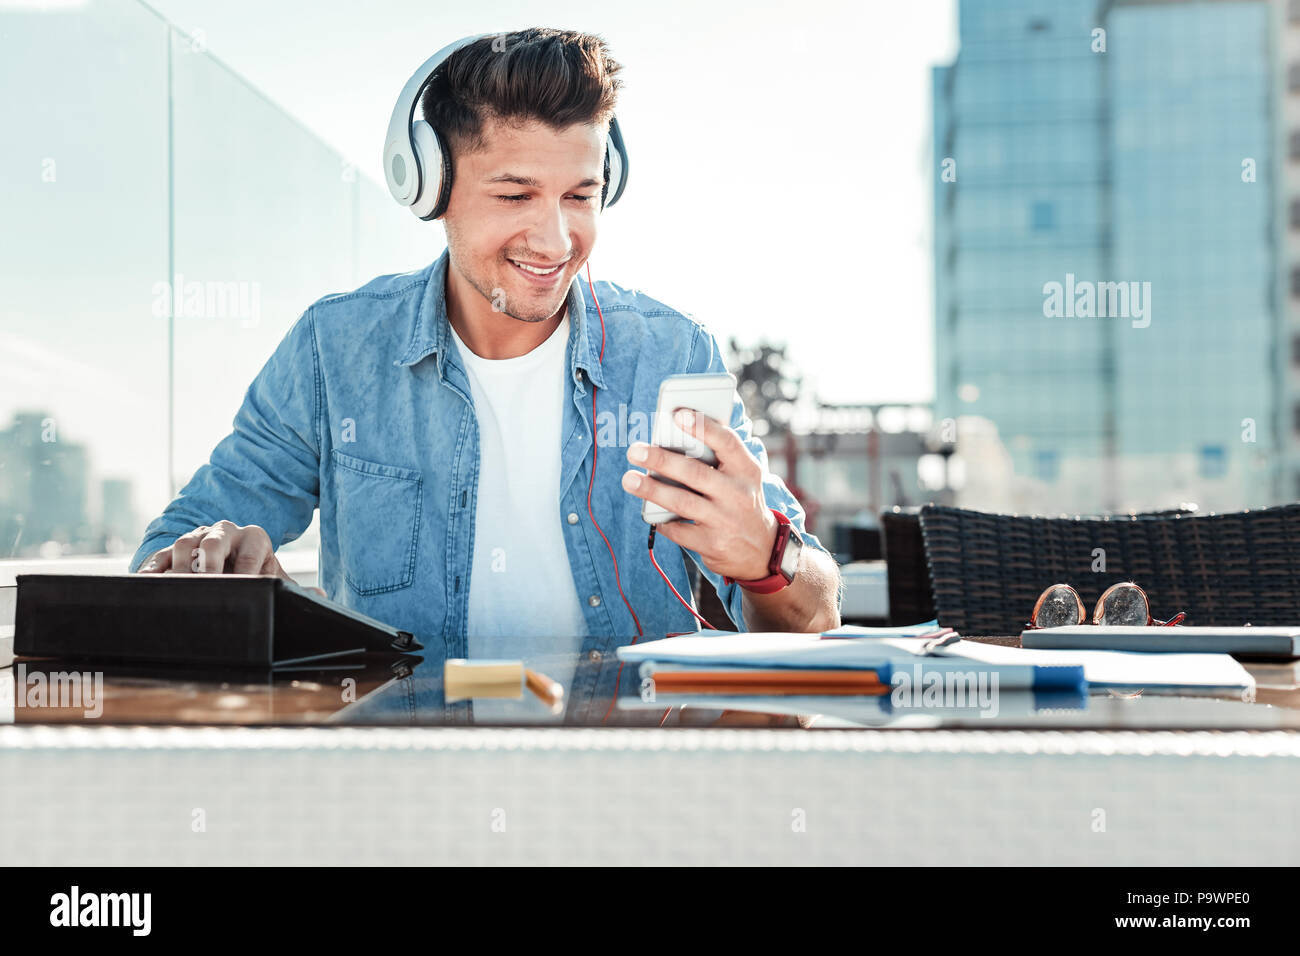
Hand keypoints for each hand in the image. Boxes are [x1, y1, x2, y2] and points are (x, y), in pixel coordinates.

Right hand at [137, 520, 323, 594]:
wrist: (229, 562)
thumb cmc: (256, 575)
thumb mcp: (275, 580)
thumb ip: (295, 589)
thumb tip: (321, 595)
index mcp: (254, 537)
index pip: (251, 550)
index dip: (247, 570)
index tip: (244, 588)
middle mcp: (224, 532)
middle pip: (214, 540)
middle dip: (210, 562)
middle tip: (206, 584)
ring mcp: (196, 537)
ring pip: (184, 543)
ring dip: (180, 566)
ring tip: (178, 588)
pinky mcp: (171, 549)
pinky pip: (159, 556)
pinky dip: (152, 569)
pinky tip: (147, 585)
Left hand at [621, 408, 777, 581]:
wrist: (761, 550)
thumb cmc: (741, 501)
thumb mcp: (742, 478)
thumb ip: (717, 459)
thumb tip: (672, 438)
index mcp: (747, 470)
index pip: (727, 443)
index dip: (703, 427)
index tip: (677, 414)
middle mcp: (738, 494)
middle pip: (695, 473)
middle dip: (661, 460)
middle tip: (635, 450)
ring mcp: (725, 521)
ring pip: (681, 502)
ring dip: (651, 489)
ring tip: (629, 479)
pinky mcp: (712, 544)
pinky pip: (678, 530)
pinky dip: (661, 521)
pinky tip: (650, 513)